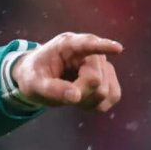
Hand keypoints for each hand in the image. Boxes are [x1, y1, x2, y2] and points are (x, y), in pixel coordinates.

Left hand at [10, 32, 124, 111]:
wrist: (39, 77)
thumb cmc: (35, 75)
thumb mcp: (32, 83)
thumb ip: (50, 89)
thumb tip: (75, 96)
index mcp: (68, 45)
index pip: (88, 44)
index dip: (103, 46)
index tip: (117, 48)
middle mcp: (90, 51)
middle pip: (95, 79)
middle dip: (79, 93)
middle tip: (61, 92)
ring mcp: (102, 64)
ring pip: (105, 91)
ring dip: (87, 101)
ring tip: (70, 94)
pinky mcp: (109, 77)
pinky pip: (113, 96)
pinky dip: (97, 105)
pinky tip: (83, 101)